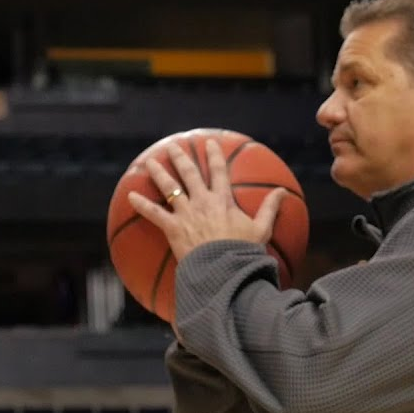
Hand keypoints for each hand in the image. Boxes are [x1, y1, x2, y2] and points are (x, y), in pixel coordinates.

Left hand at [128, 139, 286, 261]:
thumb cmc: (243, 251)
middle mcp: (203, 201)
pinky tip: (130, 195)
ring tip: (149, 161)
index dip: (213, 155)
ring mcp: (186, 213)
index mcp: (223, 200)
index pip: (218, 171)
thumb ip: (271, 208)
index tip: (208, 143)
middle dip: (180, 157)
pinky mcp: (173, 227)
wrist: (224, 269)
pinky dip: (141, 204)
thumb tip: (283, 193)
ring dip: (158, 173)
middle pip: (189, 173)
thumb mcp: (261, 229)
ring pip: (169, 187)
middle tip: (172, 146)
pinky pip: (154, 213)